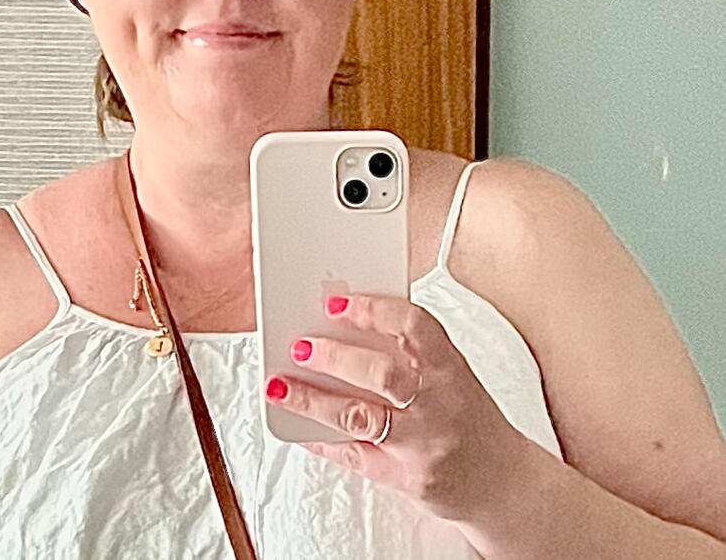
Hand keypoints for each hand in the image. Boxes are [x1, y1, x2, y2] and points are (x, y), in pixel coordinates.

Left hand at [263, 292, 533, 522]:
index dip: (373, 310)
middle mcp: (438, 404)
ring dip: (312, 400)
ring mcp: (422, 444)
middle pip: (382, 374)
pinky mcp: (406, 478)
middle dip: (334, 357)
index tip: (336, 302)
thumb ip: (408, 351)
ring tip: (279, 385)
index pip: (414, 326)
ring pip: (360, 417)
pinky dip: (320, 440)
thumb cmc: (467, 416)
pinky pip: (354, 456)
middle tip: (299, 345)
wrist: (505, 483)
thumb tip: (342, 323)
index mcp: (450, 367)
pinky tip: (297, 427)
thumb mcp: (450, 373)